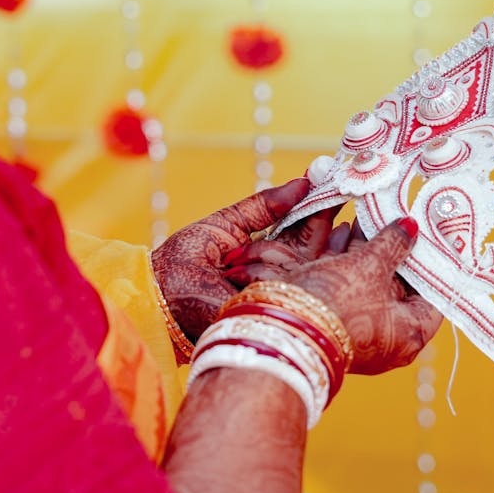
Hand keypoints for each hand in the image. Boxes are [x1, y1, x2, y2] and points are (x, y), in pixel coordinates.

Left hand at [151, 178, 325, 341]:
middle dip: (320, 223)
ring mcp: (278, 296)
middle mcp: (281, 278)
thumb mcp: (227, 224)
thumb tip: (302, 182)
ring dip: (265, 254)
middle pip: (315, 249)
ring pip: (299, 264)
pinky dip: (257, 268)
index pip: (306, 233)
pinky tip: (234, 269)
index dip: (319, 210)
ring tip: (231, 261)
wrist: (160, 292)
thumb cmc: (185, 259)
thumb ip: (264, 206)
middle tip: (333, 196)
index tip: (332, 183)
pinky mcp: (269, 311)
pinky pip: (281, 281)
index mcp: (271, 257)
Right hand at [231, 219, 442, 374]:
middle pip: (400, 287)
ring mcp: (359, 329)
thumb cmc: (336, 304)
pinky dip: (348, 261)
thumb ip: (394, 244)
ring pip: (371, 283)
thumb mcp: (370, 266)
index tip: (430, 238)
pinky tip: (344, 231)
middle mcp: (387, 339)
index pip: (434, 297)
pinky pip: (348, 287)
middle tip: (398, 221)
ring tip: (370, 217)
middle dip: (395, 251)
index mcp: (409, 334)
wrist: (283, 325)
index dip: (432, 264)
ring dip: (369, 251)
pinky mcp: (334, 318)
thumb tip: (410, 227)